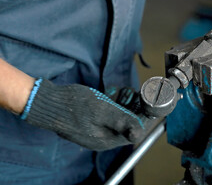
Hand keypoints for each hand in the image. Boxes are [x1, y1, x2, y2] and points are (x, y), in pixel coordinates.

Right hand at [21, 79, 153, 150]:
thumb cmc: (74, 105)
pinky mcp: (90, 122)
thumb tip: (139, 133)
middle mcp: (103, 138)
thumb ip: (122, 121)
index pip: (135, 131)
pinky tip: (111, 93)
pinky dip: (112, 103)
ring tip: (120, 91)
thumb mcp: (102, 110)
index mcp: (107, 139)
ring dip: (123, 103)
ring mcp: (96, 130)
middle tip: (132, 93)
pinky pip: (108, 114)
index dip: (143, 115)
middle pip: (128, 123)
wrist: (47, 102)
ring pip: (118, 117)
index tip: (146, 100)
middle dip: (133, 107)